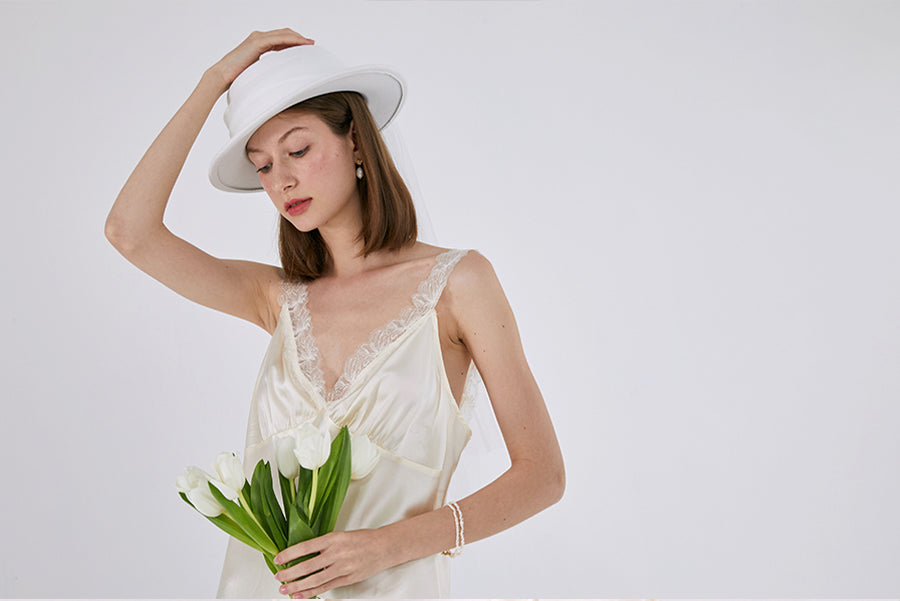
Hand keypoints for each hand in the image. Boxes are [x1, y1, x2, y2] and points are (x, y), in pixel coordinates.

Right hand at [207, 28, 313, 89]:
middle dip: (299, 38)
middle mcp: (259, 37)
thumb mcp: (259, 70)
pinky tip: (300, 44)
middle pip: (284, 33)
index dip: (294, 41)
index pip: (280, 39)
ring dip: (298, 38)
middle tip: (312, 44)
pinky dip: (291, 40)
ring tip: (310, 44)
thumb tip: (280, 76)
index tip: (306, 47)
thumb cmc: (238, 76)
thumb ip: (269, 68)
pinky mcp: (257, 43)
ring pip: (283, 34)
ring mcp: (257, 38)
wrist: (222, 76)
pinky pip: (278, 39)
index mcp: (259, 43)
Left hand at [273, 529, 391, 598]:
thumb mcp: (340, 535)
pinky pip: (325, 587)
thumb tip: (302, 554)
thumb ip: (323, 545)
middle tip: (278, 576)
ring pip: (314, 579)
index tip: (278, 559)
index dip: (289, 554)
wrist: (384, 547)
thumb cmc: (362, 539)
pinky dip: (311, 593)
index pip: (305, 547)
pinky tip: (300, 595)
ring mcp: (342, 568)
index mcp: (333, 539)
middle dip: (289, 573)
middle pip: (307, 565)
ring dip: (297, 585)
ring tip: (284, 589)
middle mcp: (336, 553)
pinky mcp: (347, 579)